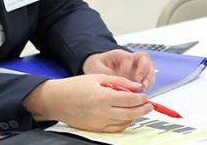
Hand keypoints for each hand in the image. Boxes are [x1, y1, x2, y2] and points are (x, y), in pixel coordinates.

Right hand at [23, 74, 152, 131]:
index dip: (141, 98)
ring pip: (124, 122)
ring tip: (138, 109)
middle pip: (130, 113)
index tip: (146, 96)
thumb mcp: (98, 77)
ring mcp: (99, 122)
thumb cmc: (75, 86)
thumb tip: (136, 86)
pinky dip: (124, 123)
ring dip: (134, 116)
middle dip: (143, 109)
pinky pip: (115, 129)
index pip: (130, 99)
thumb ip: (119, 81)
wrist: (57, 100)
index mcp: (103, 96)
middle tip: (149, 105)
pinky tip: (127, 117)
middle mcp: (102, 112)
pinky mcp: (96, 129)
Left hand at [82, 49, 154, 90]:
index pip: (128, 58)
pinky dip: (149, 83)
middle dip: (143, 70)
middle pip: (144, 58)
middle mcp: (131, 59)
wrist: (96, 67)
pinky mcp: (140, 75)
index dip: (126, 69)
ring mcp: (137, 66)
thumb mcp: (96, 68)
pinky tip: (144, 91)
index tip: (121, 79)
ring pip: (150, 67)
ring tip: (143, 88)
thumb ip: (106, 75)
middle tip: (139, 81)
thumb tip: (118, 84)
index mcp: (120, 55)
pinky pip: (149, 76)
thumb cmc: (96, 66)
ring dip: (149, 77)